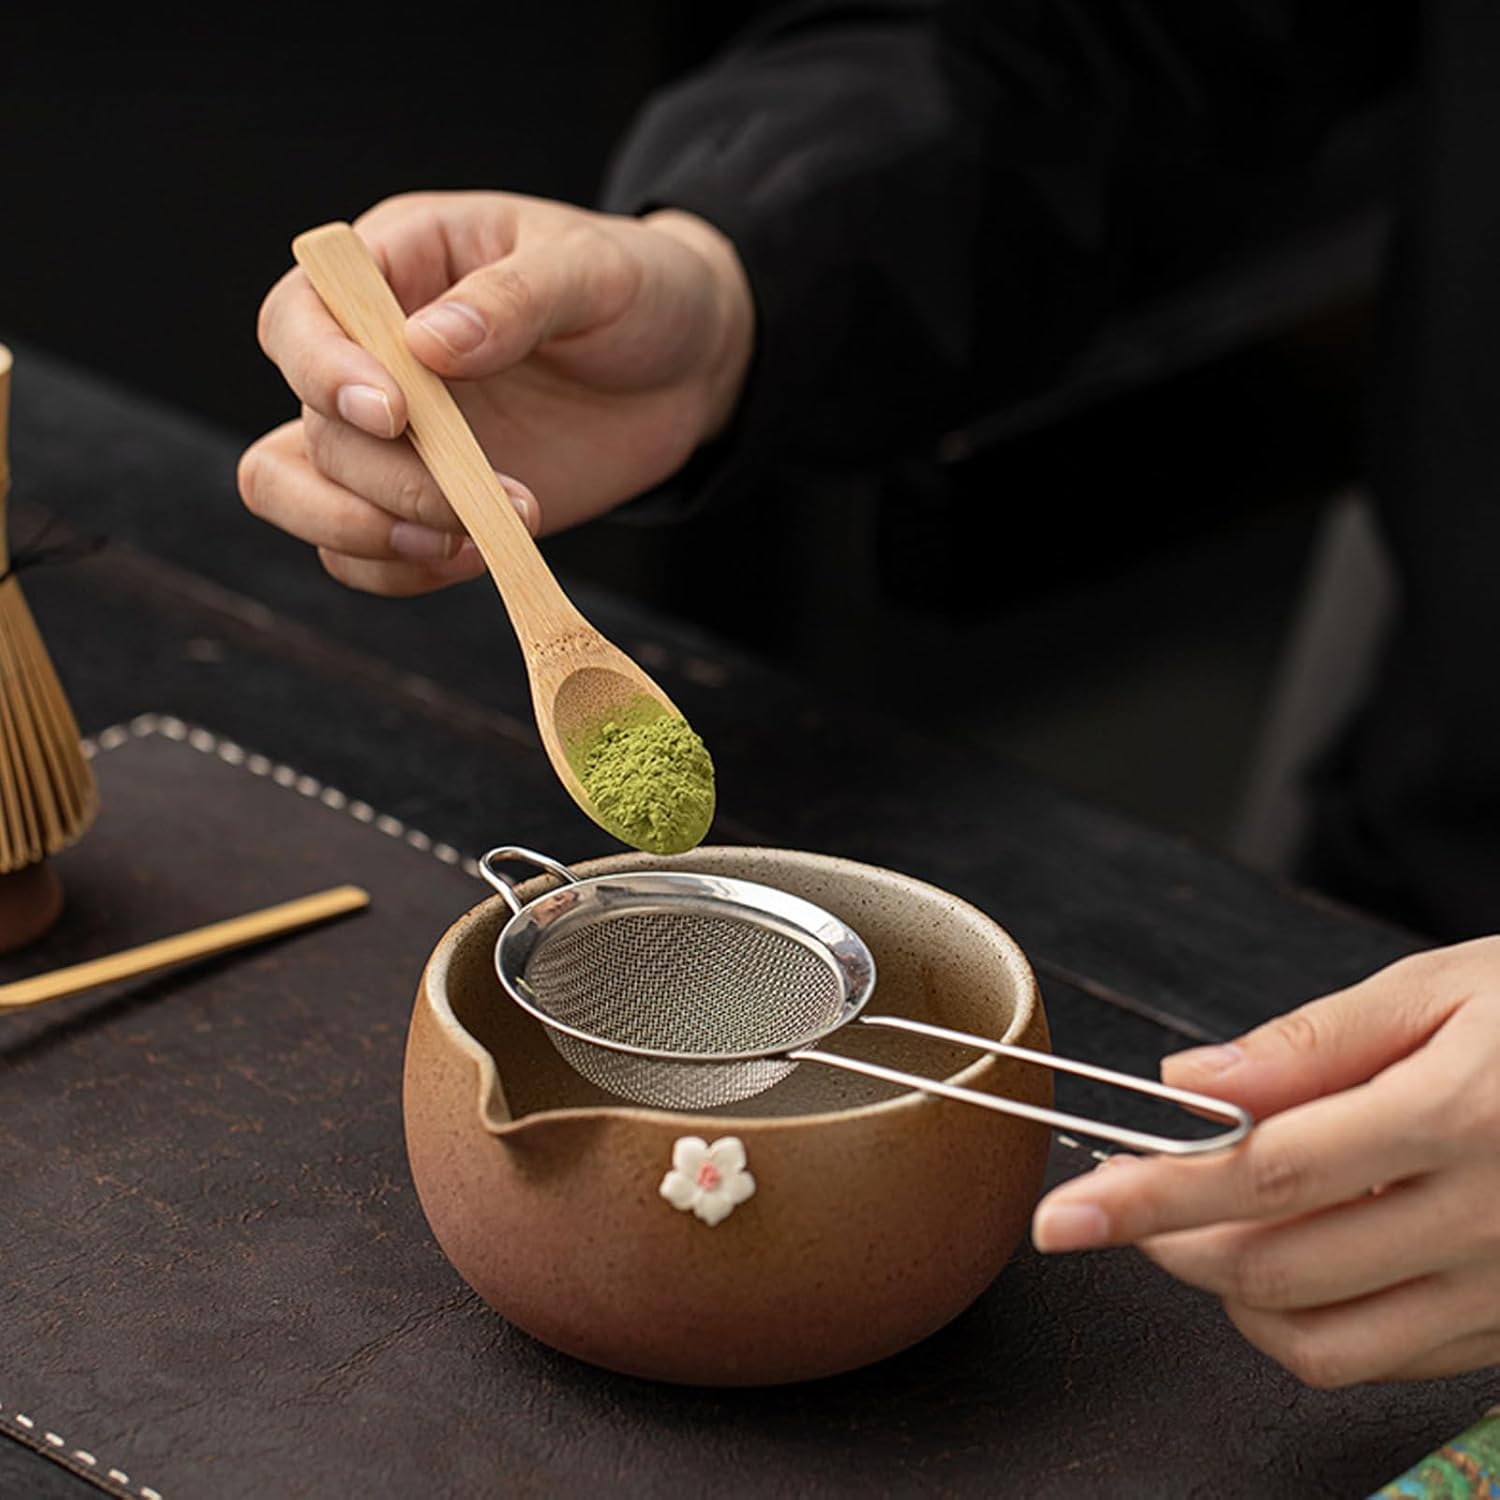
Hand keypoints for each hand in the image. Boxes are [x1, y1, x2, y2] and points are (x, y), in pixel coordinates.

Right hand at [238, 191, 753, 594]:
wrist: (687, 371)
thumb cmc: (635, 291)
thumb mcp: (593, 270)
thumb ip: (516, 297)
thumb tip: (429, 343)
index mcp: (394, 269)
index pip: (299, 319)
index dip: (322, 371)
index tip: (395, 414)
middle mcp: (371, 358)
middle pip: (309, 427)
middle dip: (376, 478)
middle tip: (468, 503)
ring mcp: (395, 440)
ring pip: (304, 495)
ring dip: (367, 533)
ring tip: (465, 542)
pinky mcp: (427, 504)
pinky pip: (364, 555)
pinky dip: (400, 572)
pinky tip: (476, 557)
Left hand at [1031, 937, 1499, 1386]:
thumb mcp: (1438, 991)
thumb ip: (1307, 1046)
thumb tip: (1188, 1085)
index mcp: (1454, 1116)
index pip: (1260, 1175)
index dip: (1146, 1198)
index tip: (1064, 1215)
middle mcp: (1486, 1222)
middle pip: (1274, 1268)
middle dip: (1167, 1241)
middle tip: (1119, 1198)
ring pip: (1321, 1341)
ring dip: (1225, 1293)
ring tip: (1193, 1227)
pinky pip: (1384, 1360)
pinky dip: (1303, 1323)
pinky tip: (1285, 1254)